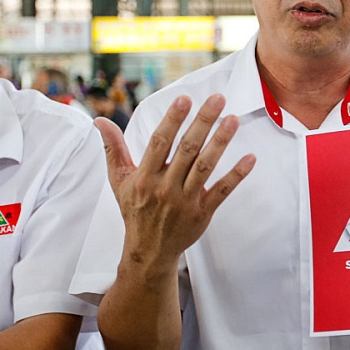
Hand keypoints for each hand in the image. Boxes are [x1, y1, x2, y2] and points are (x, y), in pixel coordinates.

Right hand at [95, 94, 255, 268]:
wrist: (149, 251)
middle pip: (186, 150)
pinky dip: (236, 175)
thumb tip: (100, 121)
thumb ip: (113, 149)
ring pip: (205, 167)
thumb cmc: (135, 210)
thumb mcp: (119, 181)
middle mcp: (165, 188)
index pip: (159, 143)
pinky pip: (222, 192)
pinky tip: (250, 158)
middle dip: (203, 122)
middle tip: (218, 99)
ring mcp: (185, 201)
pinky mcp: (202, 213)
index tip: (184, 99)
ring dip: (220, 142)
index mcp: (144, 177)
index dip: (172, 120)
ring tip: (233, 119)